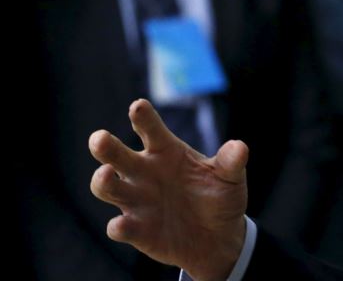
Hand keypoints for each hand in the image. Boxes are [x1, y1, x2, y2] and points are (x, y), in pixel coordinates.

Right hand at [89, 99, 248, 280]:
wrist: (218, 237)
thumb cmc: (219, 197)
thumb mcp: (230, 178)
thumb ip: (231, 162)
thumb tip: (240, 148)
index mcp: (166, 151)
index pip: (150, 129)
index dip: (143, 117)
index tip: (138, 106)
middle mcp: (144, 172)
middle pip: (116, 154)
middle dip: (105, 145)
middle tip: (99, 138)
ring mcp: (137, 200)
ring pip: (107, 186)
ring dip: (103, 181)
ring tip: (107, 174)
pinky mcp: (136, 229)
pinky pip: (120, 226)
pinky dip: (119, 226)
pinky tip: (121, 224)